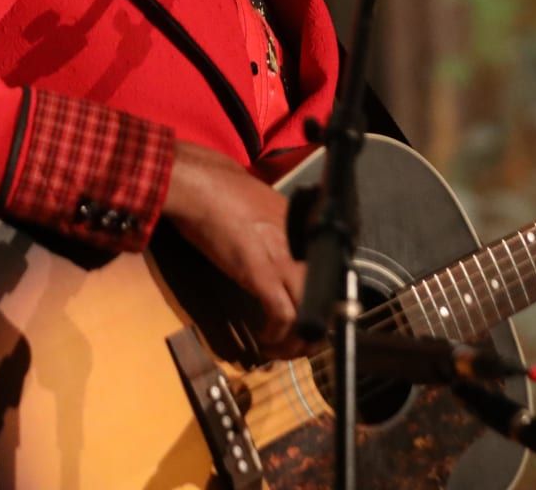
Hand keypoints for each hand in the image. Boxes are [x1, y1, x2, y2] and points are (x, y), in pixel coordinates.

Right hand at [163, 140, 309, 358]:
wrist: (204, 186)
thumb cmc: (227, 193)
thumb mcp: (269, 209)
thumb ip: (284, 231)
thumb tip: (286, 250)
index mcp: (306, 231)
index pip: (331, 275)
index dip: (324, 305)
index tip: (312, 321)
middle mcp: (303, 246)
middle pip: (325, 299)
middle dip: (315, 331)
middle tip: (299, 345)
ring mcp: (284, 259)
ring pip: (307, 313)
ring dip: (296, 341)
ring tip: (280, 350)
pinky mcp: (261, 273)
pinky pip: (282, 315)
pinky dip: (276, 335)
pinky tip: (264, 339)